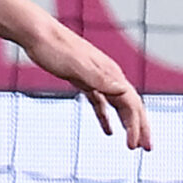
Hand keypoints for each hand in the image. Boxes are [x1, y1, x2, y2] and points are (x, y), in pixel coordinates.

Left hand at [22, 22, 152, 150]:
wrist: (36, 33)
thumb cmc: (53, 47)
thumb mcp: (75, 65)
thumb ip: (98, 78)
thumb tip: (124, 89)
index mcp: (110, 73)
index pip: (131, 104)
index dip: (136, 126)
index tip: (134, 146)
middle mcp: (107, 75)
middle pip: (130, 106)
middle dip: (140, 128)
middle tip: (147, 149)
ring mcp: (95, 78)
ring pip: (117, 105)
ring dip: (127, 124)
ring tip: (133, 144)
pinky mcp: (81, 80)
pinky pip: (100, 102)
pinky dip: (105, 117)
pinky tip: (108, 131)